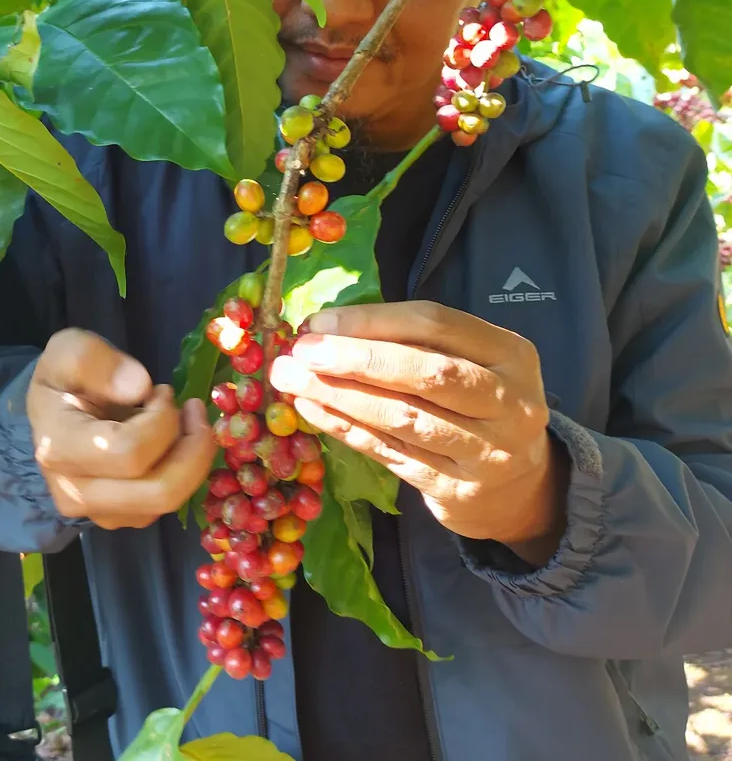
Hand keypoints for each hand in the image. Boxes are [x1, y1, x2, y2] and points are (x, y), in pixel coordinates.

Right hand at [27, 329, 214, 530]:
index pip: (128, 451)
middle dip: (193, 448)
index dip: (161, 420)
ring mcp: (99, 512)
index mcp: (59, 448)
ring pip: (167, 501)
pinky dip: (183, 472)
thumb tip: (139, 387)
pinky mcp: (120, 517)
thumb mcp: (69, 350)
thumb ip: (96, 362)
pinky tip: (174, 442)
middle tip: (195, 409)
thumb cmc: (64, 380)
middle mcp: (76, 492)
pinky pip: (166, 505)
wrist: (53, 412)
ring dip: (191, 459)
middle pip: (158, 490)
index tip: (163, 391)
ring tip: (185, 420)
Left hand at [270, 302, 568, 564]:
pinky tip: (311, 408)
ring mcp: (485, 452)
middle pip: (427, 373)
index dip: (374, 320)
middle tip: (302, 350)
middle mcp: (507, 403)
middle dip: (357, 359)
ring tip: (291, 378)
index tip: (320, 321)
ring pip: (404, 418)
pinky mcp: (454, 488)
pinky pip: (390, 453)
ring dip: (340, 396)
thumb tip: (326, 327)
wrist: (517, 485)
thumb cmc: (476, 402)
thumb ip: (411, 340)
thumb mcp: (467, 360)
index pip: (437, 325)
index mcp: (511, 355)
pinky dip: (346, 429)